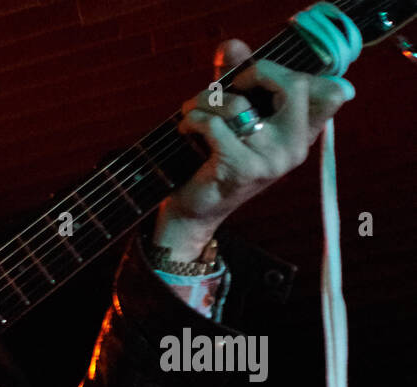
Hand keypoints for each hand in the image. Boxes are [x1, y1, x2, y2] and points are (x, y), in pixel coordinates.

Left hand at [154, 38, 354, 258]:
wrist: (195, 211)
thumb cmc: (216, 159)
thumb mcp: (234, 117)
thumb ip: (237, 79)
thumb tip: (232, 45)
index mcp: (303, 135)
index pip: (329, 92)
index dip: (292, 73)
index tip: (254, 80)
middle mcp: (295, 148)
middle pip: (295, 85)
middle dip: (253, 73)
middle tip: (223, 89)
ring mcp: (272, 161)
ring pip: (240, 105)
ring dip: (206, 100)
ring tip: (191, 111)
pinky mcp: (243, 169)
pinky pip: (216, 125)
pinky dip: (194, 119)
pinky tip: (186, 128)